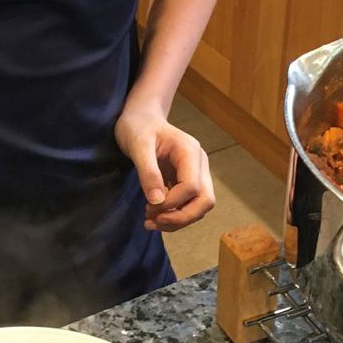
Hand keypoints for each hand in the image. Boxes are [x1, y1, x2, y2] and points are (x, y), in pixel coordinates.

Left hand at [115, 107, 215, 231]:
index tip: (148, 207)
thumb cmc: (138, 127)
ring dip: (177, 221)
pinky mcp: (187, 183)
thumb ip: (148, 172)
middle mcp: (199, 165)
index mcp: (190, 152)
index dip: (171, 203)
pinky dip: (174, 216)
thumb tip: (156, 202)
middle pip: (205, 201)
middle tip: (152, 222)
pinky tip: (153, 216)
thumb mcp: (138, 145)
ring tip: (150, 222)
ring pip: (199, 208)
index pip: (192, 188)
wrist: (141, 119)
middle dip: (180, 218)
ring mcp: (196, 174)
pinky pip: (188, 206)